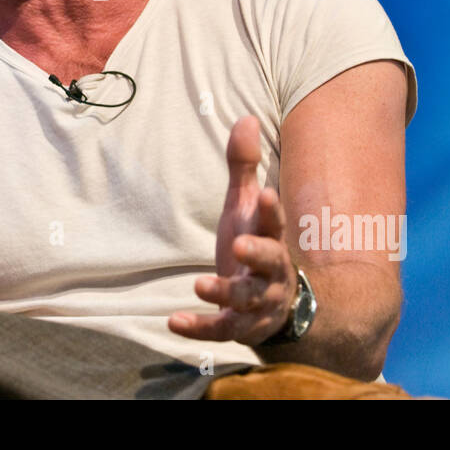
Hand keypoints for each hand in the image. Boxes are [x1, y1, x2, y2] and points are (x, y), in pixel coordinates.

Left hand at [168, 115, 299, 346]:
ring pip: (247, 301)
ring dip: (224, 293)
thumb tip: (246, 118)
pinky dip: (200, 327)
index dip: (272, 211)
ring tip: (200, 284)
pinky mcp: (241, 327)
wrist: (275, 306)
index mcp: (271, 239)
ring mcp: (259, 303)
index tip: (268, 194)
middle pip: (271, 263)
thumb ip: (245, 167)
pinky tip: (173, 321)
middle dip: (258, 255)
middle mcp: (272, 272)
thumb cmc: (254, 245)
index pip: (275, 223)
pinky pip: (223, 331)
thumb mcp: (246, 206)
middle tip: (239, 245)